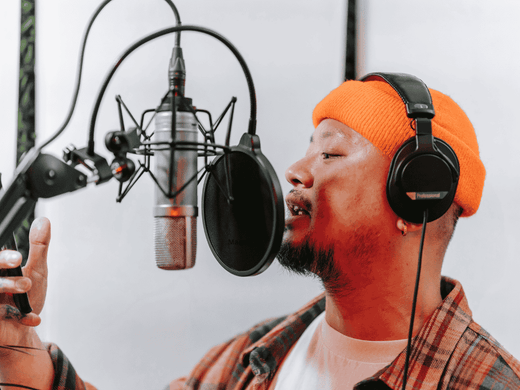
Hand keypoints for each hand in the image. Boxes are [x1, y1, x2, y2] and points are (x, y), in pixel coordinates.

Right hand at [0, 217, 50, 345]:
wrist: (23, 333)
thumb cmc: (26, 300)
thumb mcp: (37, 271)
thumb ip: (38, 247)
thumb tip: (44, 221)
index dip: (3, 255)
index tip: (16, 253)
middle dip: (1, 260)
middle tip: (18, 259)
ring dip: (7, 284)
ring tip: (27, 285)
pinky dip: (16, 315)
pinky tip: (31, 318)